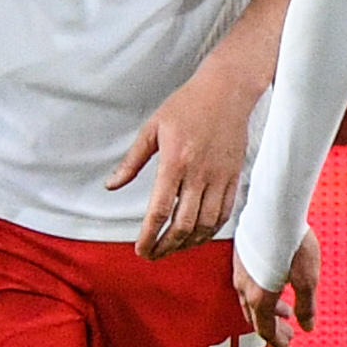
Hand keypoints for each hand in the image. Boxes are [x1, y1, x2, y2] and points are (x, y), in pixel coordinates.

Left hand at [110, 60, 262, 257]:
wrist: (227, 91)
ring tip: (172, 248)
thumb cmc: (187, 105)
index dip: (149, 236)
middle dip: (165, 247)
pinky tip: (196, 235)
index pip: (160, 211)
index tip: (140, 249)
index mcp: (175, 162)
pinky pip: (223, 214)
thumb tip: (112, 185)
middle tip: (152, 255)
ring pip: (205, 225)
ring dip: (187, 244)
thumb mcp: (152, 128)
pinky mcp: (234, 177)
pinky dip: (209, 231)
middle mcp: (199, 174)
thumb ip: (132, 161)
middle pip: (183, 225)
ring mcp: (219, 177)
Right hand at [233, 230, 318, 346]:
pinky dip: (262, 293)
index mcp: (260, 298)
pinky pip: (249, 284)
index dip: (277, 341)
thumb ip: (306, 306)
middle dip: (272, 328)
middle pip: (255, 317)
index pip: (264, 329)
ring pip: (251, 300)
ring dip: (269, 310)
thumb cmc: (292, 244)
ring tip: (286, 310)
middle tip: (288, 333)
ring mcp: (240, 271)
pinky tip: (275, 283)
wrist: (274, 209)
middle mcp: (245, 288)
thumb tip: (308, 327)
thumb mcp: (307, 279)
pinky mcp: (240, 255)